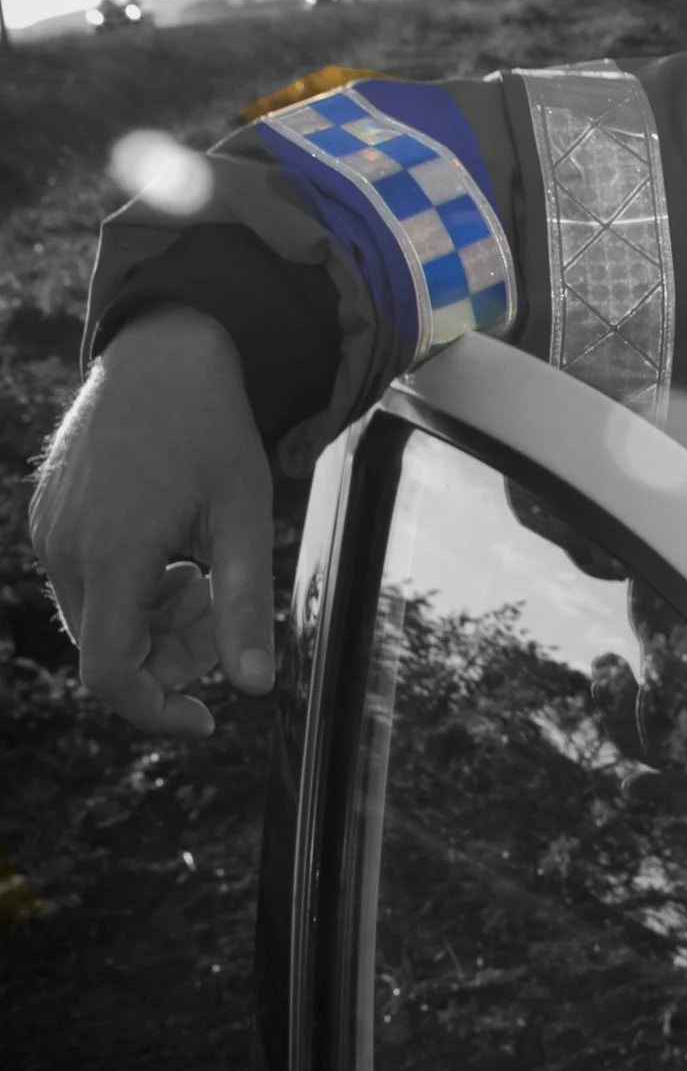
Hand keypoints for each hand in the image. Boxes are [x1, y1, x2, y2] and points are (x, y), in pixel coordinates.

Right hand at [29, 311, 274, 738]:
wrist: (164, 354)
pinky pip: (87, 586)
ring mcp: (49, 533)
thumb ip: (244, 605)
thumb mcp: (246, 517)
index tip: (206, 717)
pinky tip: (170, 549)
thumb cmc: (211, 429)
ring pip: (100, 621)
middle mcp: (66, 549)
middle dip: (172, 653)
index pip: (110, 674)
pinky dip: (132, 591)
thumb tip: (254, 686)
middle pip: (112, 651)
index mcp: (111, 554)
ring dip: (155, 621)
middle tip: (221, 606)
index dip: (157, 711)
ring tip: (199, 570)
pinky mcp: (48, 520)